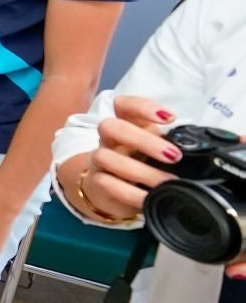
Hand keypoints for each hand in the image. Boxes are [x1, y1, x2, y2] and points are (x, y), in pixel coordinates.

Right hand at [81, 95, 180, 222]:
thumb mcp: (155, 149)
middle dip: (143, 140)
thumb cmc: (140, 164)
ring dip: (141, 170)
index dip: (143, 107)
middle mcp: (109, 139)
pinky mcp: (96, 182)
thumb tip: (205, 150)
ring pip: (106, 156)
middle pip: (112, 127)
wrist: (110, 190)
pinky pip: (107, 184)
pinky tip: (149, 198)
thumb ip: (171, 144)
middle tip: (174, 156)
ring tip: (168, 182)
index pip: (124, 105)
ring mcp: (100, 160)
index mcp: (126, 124)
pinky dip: (130, 192)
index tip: (169, 118)